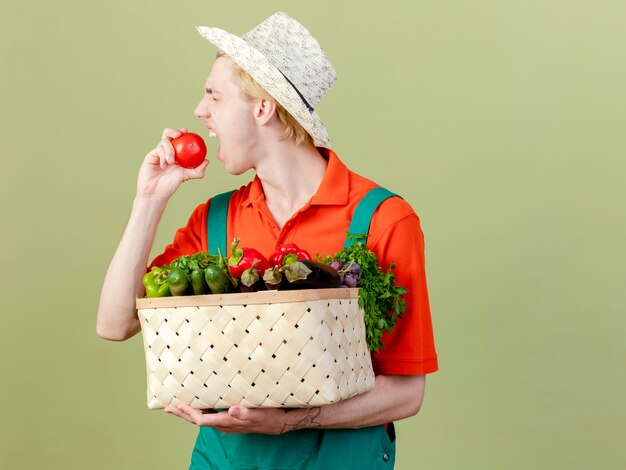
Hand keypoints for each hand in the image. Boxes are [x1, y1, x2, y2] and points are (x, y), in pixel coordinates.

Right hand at [136, 128, 208, 199]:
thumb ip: (197, 170)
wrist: (156, 191)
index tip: (187, 131)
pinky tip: (163, 165)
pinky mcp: (151, 155)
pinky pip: (158, 149)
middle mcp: (167, 151)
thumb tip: (207, 161)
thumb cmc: (170, 184)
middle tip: (179, 135)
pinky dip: (163, 156)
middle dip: (173, 131)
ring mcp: (158, 152)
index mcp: (176, 154)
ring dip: (170, 150)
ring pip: (164, 142)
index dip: (183, 133)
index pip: (179, 139)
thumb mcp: (186, 176)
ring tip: (171, 162)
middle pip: (168, 134)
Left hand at [164, 404, 290, 434]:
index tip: (178, 405)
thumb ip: (245, 412)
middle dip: (182, 414)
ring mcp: (226, 423)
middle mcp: (224, 424)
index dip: (189, 413)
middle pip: (198, 420)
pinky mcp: (230, 419)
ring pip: (203, 418)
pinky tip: (197, 405)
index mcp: (228, 421)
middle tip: (167, 407)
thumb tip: (232, 409)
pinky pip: (210, 416)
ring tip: (176, 406)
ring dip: (189, 413)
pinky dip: (200, 411)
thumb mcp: (259, 413)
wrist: (278, 423)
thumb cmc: (269, 416)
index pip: (202, 420)